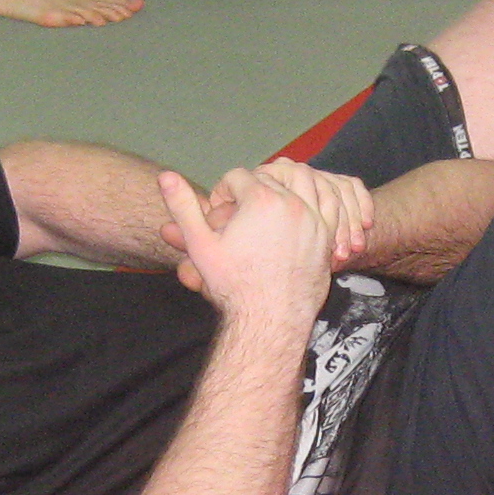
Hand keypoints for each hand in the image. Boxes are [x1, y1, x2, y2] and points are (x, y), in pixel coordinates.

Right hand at [161, 161, 371, 284]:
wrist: (269, 318)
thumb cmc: (233, 285)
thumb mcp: (200, 245)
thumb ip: (184, 207)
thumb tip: (165, 176)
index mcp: (261, 198)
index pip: (237, 176)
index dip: (222, 192)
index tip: (218, 213)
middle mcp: (292, 202)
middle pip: (268, 176)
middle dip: (251, 189)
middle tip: (239, 213)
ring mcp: (314, 217)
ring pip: (302, 179)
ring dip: (285, 183)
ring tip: (269, 203)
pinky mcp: (327, 234)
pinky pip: (329, 202)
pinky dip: (315, 197)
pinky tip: (298, 211)